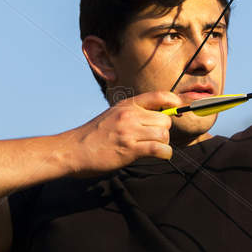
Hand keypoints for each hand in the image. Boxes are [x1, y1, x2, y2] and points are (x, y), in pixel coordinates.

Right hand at [62, 91, 182, 174]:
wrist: (72, 150)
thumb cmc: (93, 136)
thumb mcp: (112, 116)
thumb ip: (133, 115)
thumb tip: (157, 119)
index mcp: (126, 105)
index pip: (157, 96)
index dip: (173, 100)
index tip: (178, 107)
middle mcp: (129, 115)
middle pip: (165, 120)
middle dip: (164, 130)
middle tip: (155, 139)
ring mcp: (129, 131)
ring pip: (164, 134)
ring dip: (164, 143)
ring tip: (154, 148)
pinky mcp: (129, 149)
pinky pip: (159, 149)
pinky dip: (165, 153)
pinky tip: (161, 155)